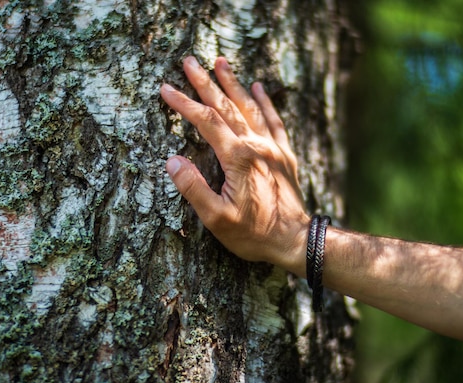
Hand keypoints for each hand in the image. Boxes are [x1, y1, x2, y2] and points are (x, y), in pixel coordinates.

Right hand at [161, 56, 309, 273]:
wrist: (296, 241)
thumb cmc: (254, 234)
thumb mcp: (216, 219)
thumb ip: (193, 188)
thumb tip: (172, 160)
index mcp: (236, 158)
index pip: (205, 121)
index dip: (184, 104)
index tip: (166, 89)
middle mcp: (255, 146)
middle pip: (226, 106)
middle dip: (205, 83)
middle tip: (190, 62)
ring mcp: (272, 148)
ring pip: (249, 107)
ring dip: (233, 84)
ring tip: (220, 63)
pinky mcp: (285, 155)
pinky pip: (274, 121)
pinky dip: (265, 102)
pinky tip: (258, 88)